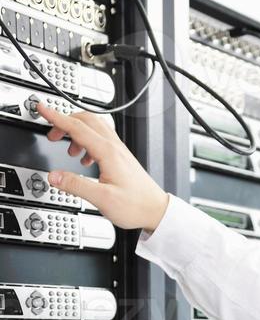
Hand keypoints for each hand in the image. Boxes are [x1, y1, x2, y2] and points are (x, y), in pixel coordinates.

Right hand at [36, 103, 168, 232]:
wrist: (157, 210)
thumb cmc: (136, 205)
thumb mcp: (102, 199)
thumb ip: (76, 185)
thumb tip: (54, 176)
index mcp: (108, 153)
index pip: (77, 127)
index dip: (57, 117)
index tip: (43, 109)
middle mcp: (115, 147)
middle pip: (87, 120)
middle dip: (66, 121)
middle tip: (51, 131)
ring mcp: (120, 151)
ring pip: (95, 128)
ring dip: (77, 132)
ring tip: (67, 148)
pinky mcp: (122, 157)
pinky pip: (102, 139)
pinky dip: (88, 142)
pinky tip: (85, 158)